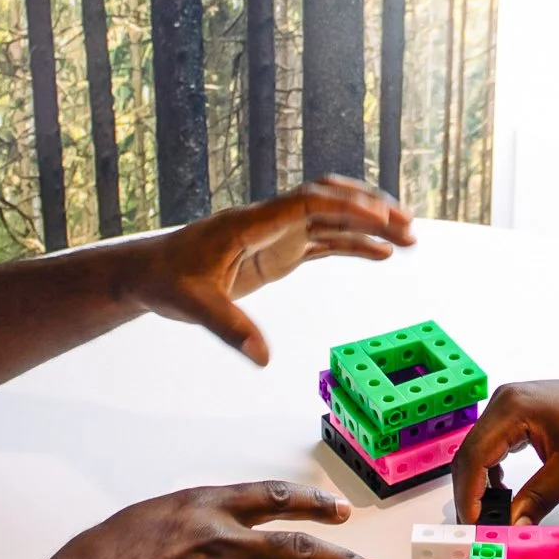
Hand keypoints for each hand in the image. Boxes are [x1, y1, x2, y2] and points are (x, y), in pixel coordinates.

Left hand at [131, 176, 415, 364]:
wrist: (148, 273)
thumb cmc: (167, 281)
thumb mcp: (194, 306)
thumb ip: (229, 328)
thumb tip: (262, 358)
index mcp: (250, 223)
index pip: (307, 204)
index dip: (346, 208)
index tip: (381, 219)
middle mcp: (269, 222)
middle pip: (329, 201)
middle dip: (370, 209)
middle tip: (408, 225)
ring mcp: (276, 235)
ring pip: (332, 220)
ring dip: (369, 225)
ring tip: (409, 239)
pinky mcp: (279, 252)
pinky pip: (323, 242)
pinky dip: (353, 244)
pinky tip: (381, 254)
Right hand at [451, 374, 558, 524]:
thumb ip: (538, 499)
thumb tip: (510, 527)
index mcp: (513, 407)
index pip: (474, 456)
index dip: (469, 496)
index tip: (474, 527)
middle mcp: (505, 400)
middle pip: (470, 453)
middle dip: (471, 493)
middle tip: (479, 529)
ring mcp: (511, 404)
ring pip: (479, 450)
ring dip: (479, 484)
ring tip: (490, 517)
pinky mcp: (519, 413)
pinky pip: (494, 445)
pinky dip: (492, 472)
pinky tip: (503, 494)